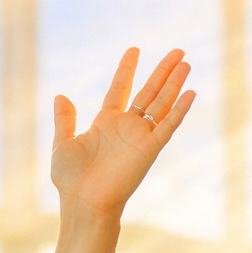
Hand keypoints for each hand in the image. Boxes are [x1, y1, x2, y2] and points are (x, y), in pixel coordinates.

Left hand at [51, 48, 194, 217]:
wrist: (84, 203)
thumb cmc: (71, 180)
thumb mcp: (63, 143)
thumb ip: (65, 120)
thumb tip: (61, 96)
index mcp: (105, 123)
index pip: (120, 89)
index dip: (127, 69)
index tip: (134, 49)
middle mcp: (126, 127)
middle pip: (149, 92)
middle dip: (163, 71)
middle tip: (178, 51)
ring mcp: (140, 137)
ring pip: (161, 104)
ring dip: (174, 83)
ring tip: (186, 62)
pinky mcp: (150, 149)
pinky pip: (168, 126)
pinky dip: (180, 110)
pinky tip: (191, 92)